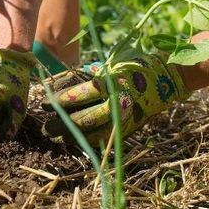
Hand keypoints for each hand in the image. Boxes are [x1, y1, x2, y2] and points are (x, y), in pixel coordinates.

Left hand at [42, 53, 190, 145]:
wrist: (166, 78)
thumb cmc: (131, 67)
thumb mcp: (106, 66)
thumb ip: (83, 76)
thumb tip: (53, 85)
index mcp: (110, 84)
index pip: (78, 95)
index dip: (58, 100)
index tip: (43, 103)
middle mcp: (116, 103)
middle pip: (82, 118)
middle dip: (60, 124)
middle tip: (45, 127)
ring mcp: (123, 118)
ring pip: (91, 132)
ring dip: (71, 136)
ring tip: (55, 136)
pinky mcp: (128, 128)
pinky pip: (104, 139)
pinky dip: (87, 141)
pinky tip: (74, 142)